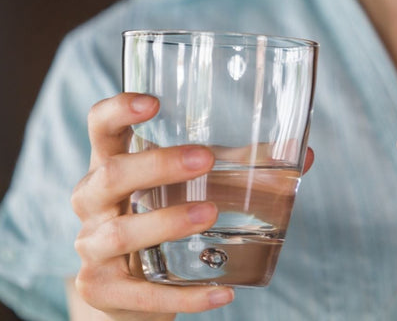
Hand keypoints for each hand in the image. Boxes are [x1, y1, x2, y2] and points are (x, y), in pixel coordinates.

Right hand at [70, 93, 234, 319]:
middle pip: (110, 175)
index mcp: (108, 165)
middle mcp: (90, 203)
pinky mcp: (103, 290)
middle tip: (203, 159)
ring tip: (211, 214)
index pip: (99, 127)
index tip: (153, 101)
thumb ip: (237, 167)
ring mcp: (92, 248)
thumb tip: (306, 155)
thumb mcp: (187, 188)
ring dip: (166, 221)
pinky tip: (221, 291)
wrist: (124, 292)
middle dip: (155, 165)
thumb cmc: (159, 218)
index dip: (117, 110)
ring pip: (120, 232)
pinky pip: (142, 294)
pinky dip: (185, 295)